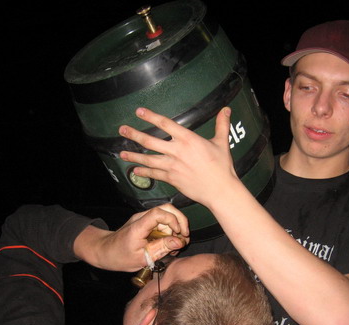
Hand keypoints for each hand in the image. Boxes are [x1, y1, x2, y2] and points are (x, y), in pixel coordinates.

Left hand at [74, 204, 188, 271]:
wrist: (105, 251)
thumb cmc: (120, 256)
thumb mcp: (142, 258)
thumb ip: (161, 248)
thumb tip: (179, 242)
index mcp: (139, 226)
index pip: (159, 213)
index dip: (173, 220)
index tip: (179, 233)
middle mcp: (142, 218)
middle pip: (167, 209)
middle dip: (180, 221)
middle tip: (184, 237)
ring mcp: (144, 219)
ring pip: (167, 216)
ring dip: (176, 228)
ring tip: (176, 245)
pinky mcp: (146, 223)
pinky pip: (162, 222)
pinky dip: (170, 231)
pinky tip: (170, 244)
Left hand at [119, 107, 238, 207]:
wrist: (220, 190)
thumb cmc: (222, 166)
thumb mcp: (221, 143)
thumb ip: (221, 125)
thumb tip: (226, 109)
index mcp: (188, 139)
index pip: (165, 124)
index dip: (151, 116)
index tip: (139, 111)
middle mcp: (177, 151)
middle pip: (150, 141)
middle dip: (134, 134)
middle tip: (122, 129)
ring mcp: (172, 166)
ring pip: (148, 159)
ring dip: (134, 155)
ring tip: (121, 153)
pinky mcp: (172, 179)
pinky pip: (154, 174)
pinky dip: (144, 172)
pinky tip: (135, 170)